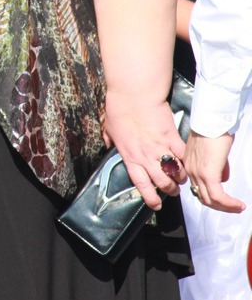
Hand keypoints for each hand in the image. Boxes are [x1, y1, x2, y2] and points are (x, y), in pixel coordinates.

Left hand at [102, 91, 186, 210]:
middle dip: (170, 190)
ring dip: (181, 178)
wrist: (133, 94)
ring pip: (175, 172)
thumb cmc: (119, 108)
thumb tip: (109, 144)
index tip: (156, 205)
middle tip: (175, 190)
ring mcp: (160, 148)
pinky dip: (188, 161)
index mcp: (130, 156)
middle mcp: (145, 157)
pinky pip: (183, 156)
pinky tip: (191, 164)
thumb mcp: (109, 128)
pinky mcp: (172, 137)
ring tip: (183, 178)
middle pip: (162, 182)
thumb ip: (111, 140)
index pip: (141, 184)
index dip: (150, 198)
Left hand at [184, 131, 244, 212]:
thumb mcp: (214, 151)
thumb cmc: (215, 129)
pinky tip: (238, 205)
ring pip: (210, 200)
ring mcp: (198, 173)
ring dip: (226, 207)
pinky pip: (218, 196)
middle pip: (203, 197)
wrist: (213, 119)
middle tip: (233, 207)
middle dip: (219, 206)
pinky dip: (229, 204)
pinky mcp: (208, 174)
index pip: (198, 187)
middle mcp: (190, 170)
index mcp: (190, 164)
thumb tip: (223, 177)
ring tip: (238, 208)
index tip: (224, 200)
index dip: (212, 196)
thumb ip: (216, 165)